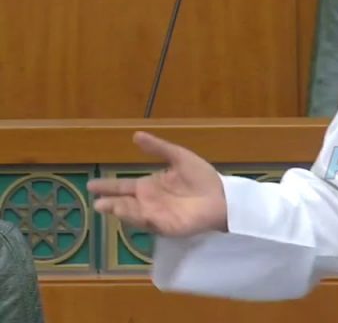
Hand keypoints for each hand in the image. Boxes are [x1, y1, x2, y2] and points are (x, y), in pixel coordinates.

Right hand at [87, 131, 227, 237]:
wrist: (221, 196)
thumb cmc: (201, 177)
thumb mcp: (179, 157)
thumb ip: (158, 148)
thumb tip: (136, 135)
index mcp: (150, 186)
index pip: (123, 187)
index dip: (107, 186)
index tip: (90, 184)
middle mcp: (149, 202)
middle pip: (123, 202)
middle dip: (109, 202)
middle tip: (95, 200)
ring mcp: (156, 215)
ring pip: (132, 213)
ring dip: (119, 210)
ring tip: (105, 205)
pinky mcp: (166, 226)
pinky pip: (148, 222)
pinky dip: (137, 217)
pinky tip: (127, 212)